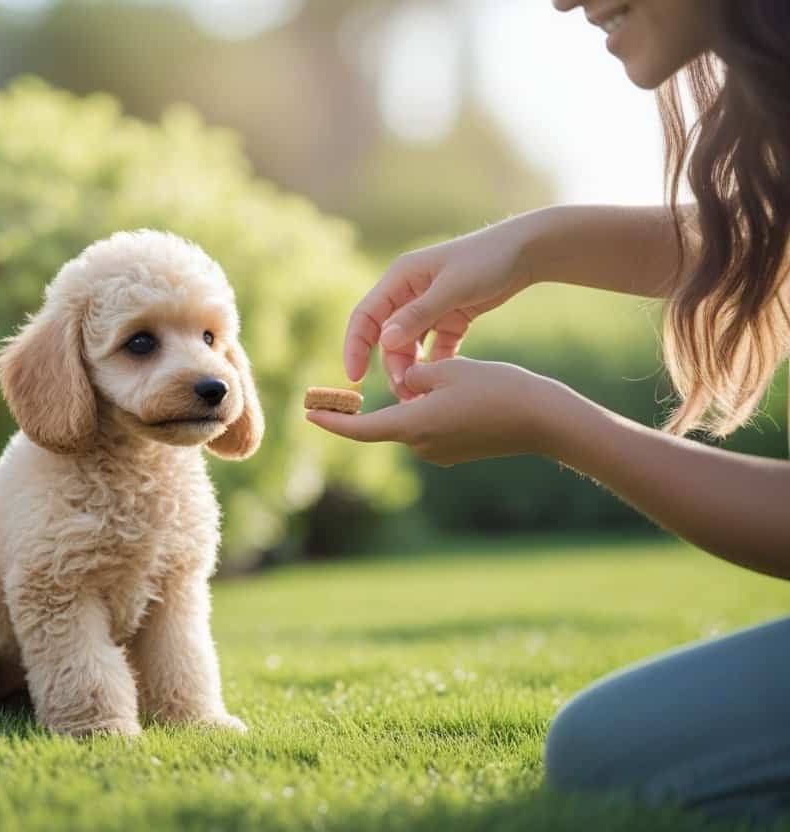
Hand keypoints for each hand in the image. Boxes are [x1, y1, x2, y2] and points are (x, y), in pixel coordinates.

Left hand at [307, 358, 566, 465]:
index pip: (359, 428)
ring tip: (463, 378)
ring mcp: (439, 452)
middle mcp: (420, 445)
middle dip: (398, 392)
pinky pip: (434, 424)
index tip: (307, 413)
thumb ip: (413, 375)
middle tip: (421, 367)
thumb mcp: (447, 370)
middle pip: (392, 416)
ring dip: (423, 397)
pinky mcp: (456, 451)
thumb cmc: (496, 389)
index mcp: (412, 426)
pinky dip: (438, 406)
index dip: (332, 421)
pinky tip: (469, 391)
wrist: (544, 420)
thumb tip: (401, 384)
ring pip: (415, 417)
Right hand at [344, 222, 534, 399]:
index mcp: (400, 278)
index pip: (365, 316)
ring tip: (421, 393)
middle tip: (404, 391)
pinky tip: (443, 380)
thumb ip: (418, 315)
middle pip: (387, 336)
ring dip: (413, 368)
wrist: (527, 251)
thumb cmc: (488, 260)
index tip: (355, 377)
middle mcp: (409, 292)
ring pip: (410, 345)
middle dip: (392, 364)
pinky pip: (435, 347)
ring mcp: (430, 306)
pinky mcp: (450, 318)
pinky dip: (437, 363)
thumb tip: (384, 341)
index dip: (355, 347)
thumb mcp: (453, 288)